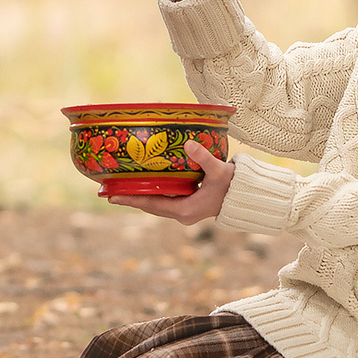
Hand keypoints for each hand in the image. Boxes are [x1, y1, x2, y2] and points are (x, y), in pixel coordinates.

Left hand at [106, 140, 233, 224]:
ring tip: (120, 188)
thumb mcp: (219, 171)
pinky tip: (143, 185)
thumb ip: (204, 158)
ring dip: (139, 196)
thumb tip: (189, 143)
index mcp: (184, 210)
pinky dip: (152, 194)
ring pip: (155, 204)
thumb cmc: (235, 185)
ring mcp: (185, 211)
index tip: (111, 196)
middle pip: (149, 205)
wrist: (248, 197)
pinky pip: (164, 201)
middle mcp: (182, 214)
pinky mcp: (189, 206)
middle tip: (108, 190)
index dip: (130, 199)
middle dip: (130, 198)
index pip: (151, 204)